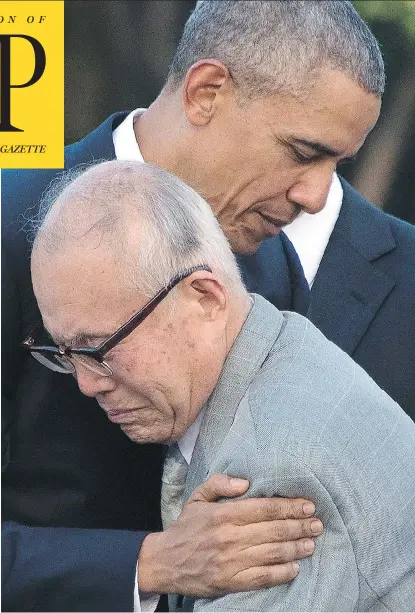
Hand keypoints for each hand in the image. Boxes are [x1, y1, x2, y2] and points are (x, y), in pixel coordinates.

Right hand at [138, 473, 321, 596]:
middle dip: (299, 526)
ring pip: (271, 553)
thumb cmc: (185, 527)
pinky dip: (281, 573)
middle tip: (317, 524)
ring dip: (295, 548)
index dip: (289, 506)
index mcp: (223, 514)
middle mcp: (229, 537)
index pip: (264, 508)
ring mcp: (230, 561)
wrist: (164, 562)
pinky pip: (262, 577)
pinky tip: (295, 567)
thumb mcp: (197, 497)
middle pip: (273, 530)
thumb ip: (220, 483)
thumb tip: (246, 481)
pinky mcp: (230, 582)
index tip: (308, 505)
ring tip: (311, 543)